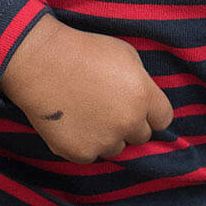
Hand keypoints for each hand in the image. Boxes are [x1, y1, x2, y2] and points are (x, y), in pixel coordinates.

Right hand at [1, 15, 174, 163]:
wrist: (41, 62)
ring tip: (87, 112)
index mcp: (142, 96)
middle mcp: (127, 122)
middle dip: (129, 124)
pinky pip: (91, 154)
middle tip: (108, 108)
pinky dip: (84, 143)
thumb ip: (142, 83)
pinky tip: (72, 122)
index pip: (164, 119)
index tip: (140, 108)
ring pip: (116, 147)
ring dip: (107, 136)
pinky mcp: (81, 153)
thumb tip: (147, 102)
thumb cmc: (83, 51)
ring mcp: (104, 140)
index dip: (151, 113)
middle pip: (141, 136)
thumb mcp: (125, 54)